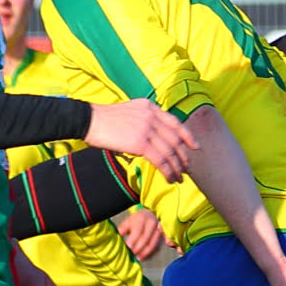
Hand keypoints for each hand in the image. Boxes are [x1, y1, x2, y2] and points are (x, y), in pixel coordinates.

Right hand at [84, 99, 198, 182]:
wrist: (90, 120)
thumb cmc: (106, 119)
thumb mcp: (131, 111)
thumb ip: (145, 118)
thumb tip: (155, 135)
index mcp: (150, 107)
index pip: (175, 122)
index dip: (187, 136)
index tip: (195, 147)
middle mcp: (152, 116)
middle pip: (175, 138)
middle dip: (183, 155)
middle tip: (186, 169)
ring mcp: (147, 128)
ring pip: (169, 151)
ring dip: (176, 167)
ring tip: (179, 178)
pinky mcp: (140, 143)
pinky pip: (160, 159)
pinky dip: (167, 171)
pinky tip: (169, 178)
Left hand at [117, 207, 164, 258]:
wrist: (149, 215)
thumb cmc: (136, 221)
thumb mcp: (127, 222)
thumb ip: (122, 229)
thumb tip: (116, 238)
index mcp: (142, 218)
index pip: (138, 231)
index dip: (133, 240)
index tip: (128, 248)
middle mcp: (152, 223)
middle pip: (146, 239)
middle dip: (138, 249)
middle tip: (132, 256)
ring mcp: (159, 230)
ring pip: (153, 244)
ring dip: (145, 253)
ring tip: (138, 259)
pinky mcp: (162, 238)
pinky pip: (157, 248)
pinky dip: (151, 254)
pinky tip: (144, 257)